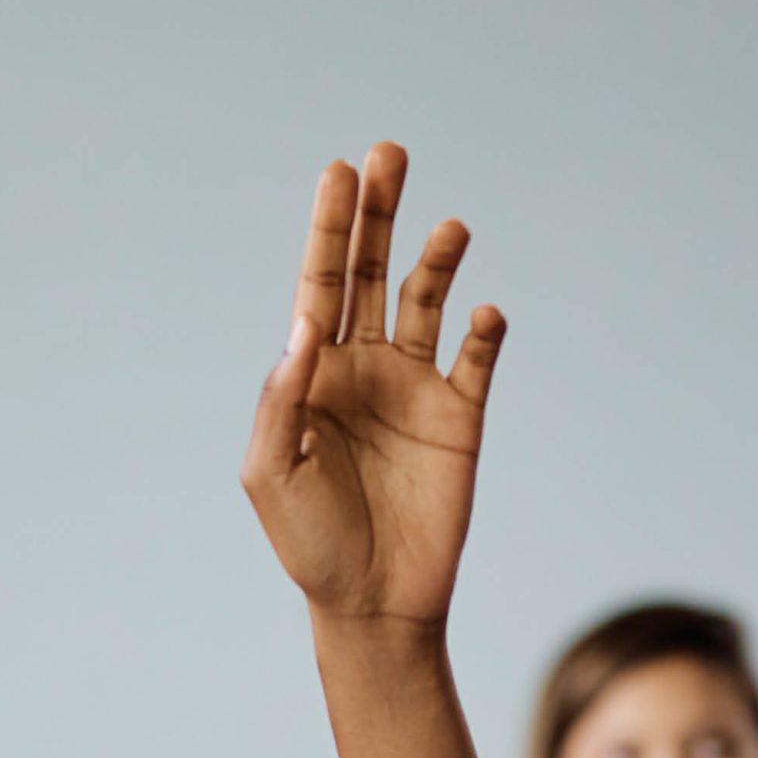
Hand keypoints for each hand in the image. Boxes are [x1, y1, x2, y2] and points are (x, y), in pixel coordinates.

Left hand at [241, 142, 505, 626]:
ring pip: (427, 302)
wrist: (374, 604)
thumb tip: (307, 325)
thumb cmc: (310, 544)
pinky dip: (485, 333)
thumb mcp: (272, 474)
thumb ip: (283, 399)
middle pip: (371, 271)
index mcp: (313, 373)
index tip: (340, 171)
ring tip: (450, 228)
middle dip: (379, 214)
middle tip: (389, 154)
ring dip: (436, 260)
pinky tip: (483, 315)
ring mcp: (416, 389)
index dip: (330, 227)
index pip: (320, 283)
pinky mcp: (461, 419)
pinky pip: (476, 361)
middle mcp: (365, 368)